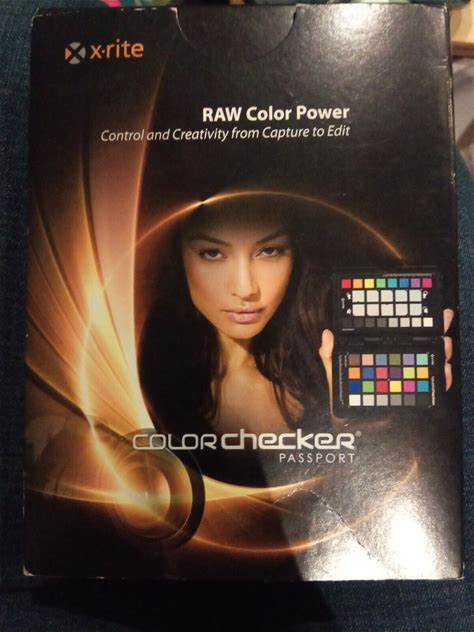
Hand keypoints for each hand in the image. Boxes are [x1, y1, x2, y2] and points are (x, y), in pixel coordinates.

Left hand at [319, 307, 453, 411]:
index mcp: (385, 355)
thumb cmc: (348, 401)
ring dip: (441, 352)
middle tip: (442, 321)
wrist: (358, 429)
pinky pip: (435, 386)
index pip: (401, 336)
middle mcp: (401, 364)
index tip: (425, 310)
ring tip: (443, 344)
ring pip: (433, 361)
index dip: (415, 322)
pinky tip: (443, 371)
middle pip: (423, 344)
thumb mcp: (337, 375)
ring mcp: (412, 380)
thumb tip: (327, 334)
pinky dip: (442, 379)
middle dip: (436, 331)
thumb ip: (330, 356)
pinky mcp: (419, 396)